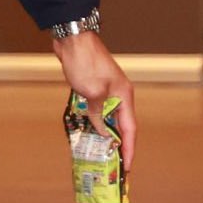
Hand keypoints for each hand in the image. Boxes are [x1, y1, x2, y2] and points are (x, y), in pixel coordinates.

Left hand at [53, 30, 135, 171]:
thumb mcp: (92, 92)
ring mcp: (105, 88)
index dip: (129, 148)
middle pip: (120, 123)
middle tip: (111, 161)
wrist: (72, 37)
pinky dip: (93, 118)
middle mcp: (118, 93)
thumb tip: (101, 130)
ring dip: (103, 130)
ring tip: (97, 148)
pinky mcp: (93, 84)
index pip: (130, 128)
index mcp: (124, 95)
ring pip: (107, 115)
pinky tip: (86, 127)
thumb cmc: (85, 62)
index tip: (127, 165)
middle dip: (117, 143)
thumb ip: (98, 113)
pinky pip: (96, 107)